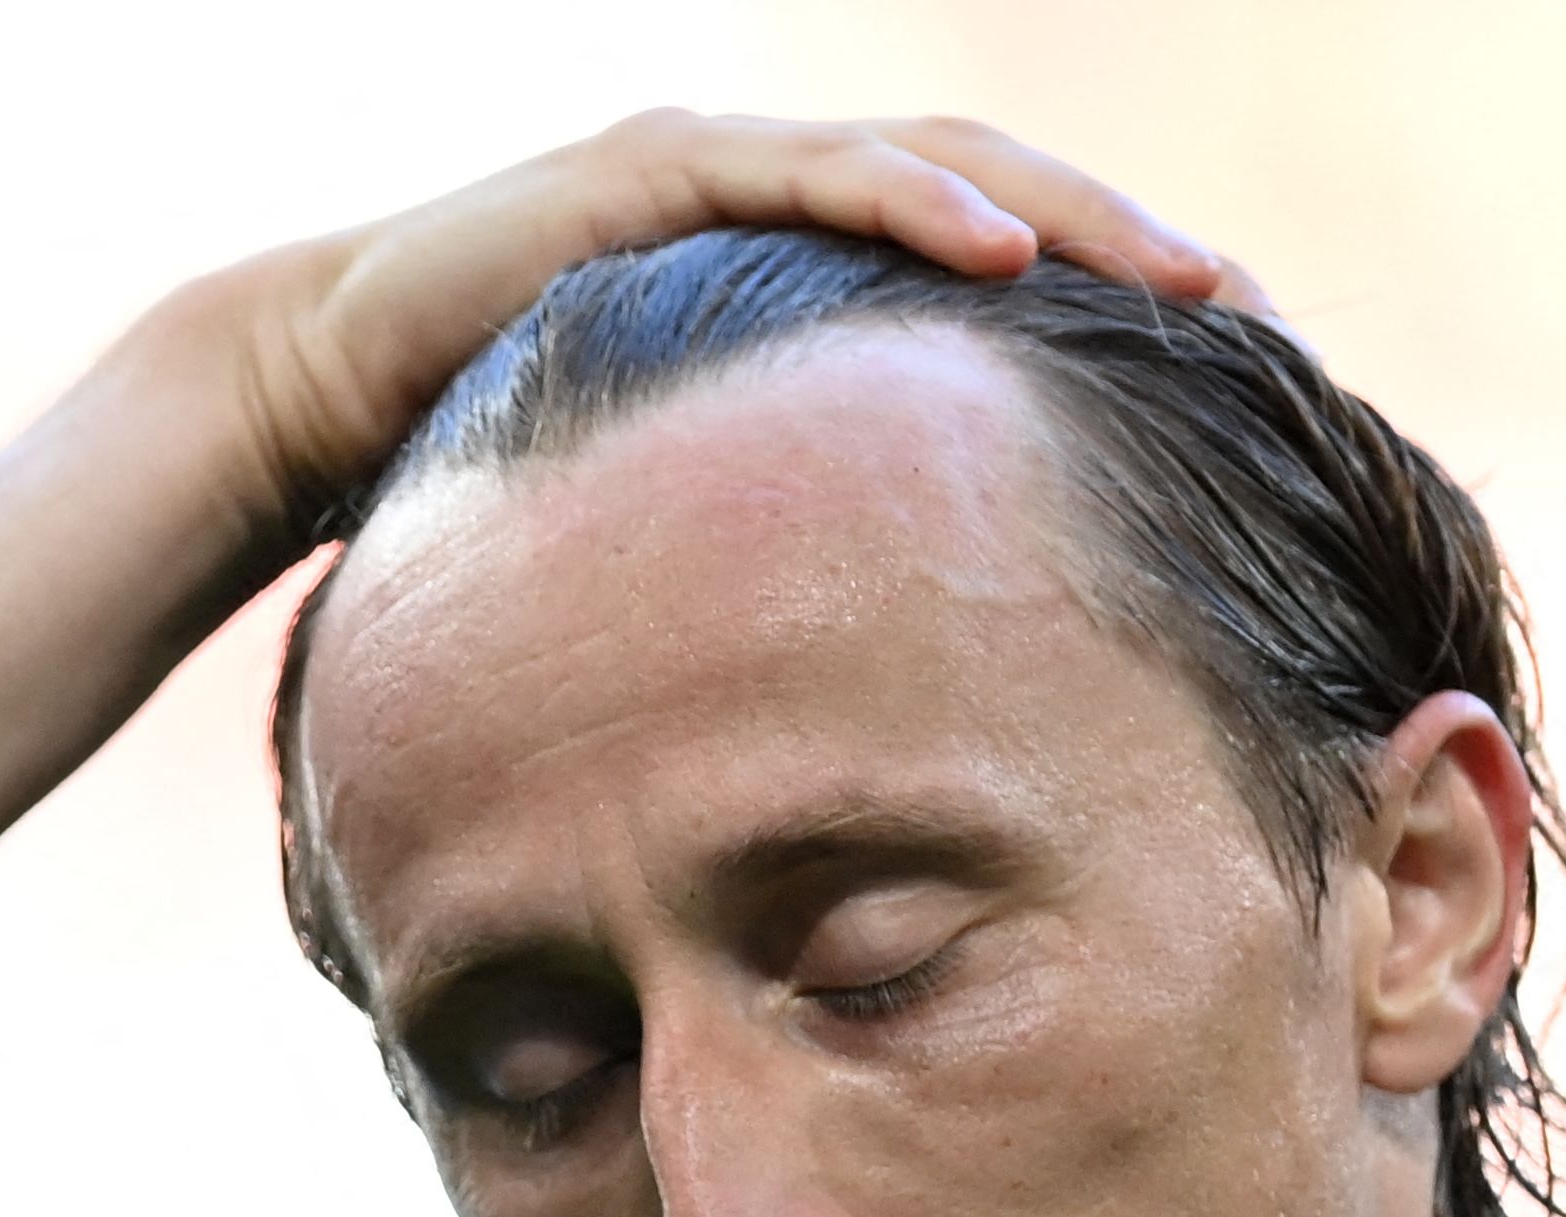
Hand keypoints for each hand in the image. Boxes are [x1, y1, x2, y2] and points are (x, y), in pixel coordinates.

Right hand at [206, 111, 1240, 526]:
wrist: (304, 391)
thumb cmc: (492, 477)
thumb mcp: (678, 523)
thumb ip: (776, 555)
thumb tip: (874, 702)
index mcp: (800, 276)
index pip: (994, 266)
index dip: (1116, 307)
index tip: (1235, 388)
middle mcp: (777, 192)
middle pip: (1004, 197)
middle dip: (1141, 245)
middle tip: (1261, 321)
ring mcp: (718, 166)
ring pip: (938, 164)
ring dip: (1075, 216)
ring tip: (1187, 280)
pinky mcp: (651, 173)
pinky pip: (816, 175)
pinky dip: (922, 208)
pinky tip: (1015, 259)